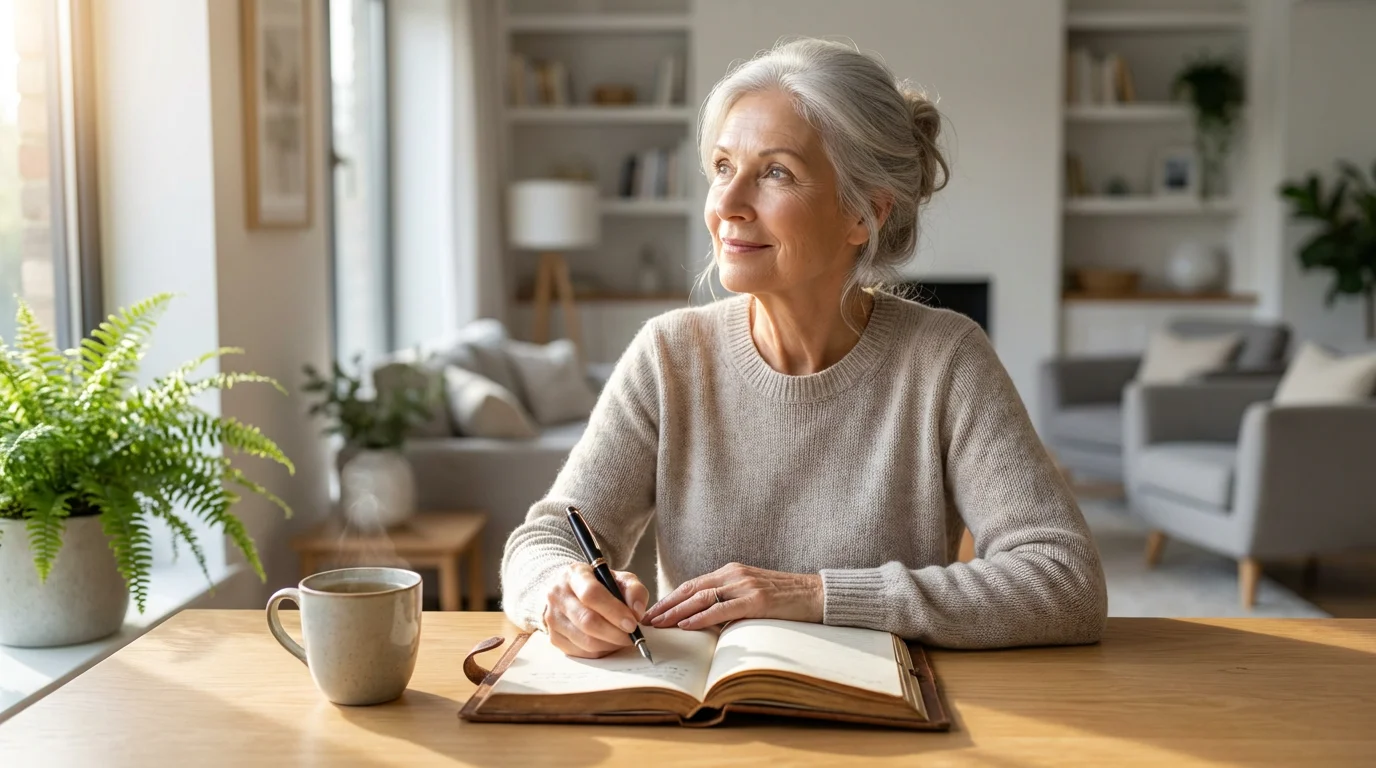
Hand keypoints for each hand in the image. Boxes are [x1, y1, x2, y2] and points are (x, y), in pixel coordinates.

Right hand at [543, 563, 650, 658]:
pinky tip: (609, 642)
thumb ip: (634, 590)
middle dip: (615, 633)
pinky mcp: (553, 637)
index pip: (591, 594)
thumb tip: (637, 612)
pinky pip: (581, 652)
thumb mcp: (618, 578)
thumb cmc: (598, 585)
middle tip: (632, 637)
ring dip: (610, 644)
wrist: (570, 591)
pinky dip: (600, 651)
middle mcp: (558, 595)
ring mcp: (552, 617)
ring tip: (622, 639)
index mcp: (574, 574)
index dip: (614, 611)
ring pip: (584, 641)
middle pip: (587, 621)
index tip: (632, 623)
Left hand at [642, 562, 822, 630]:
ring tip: (658, 623)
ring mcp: (745, 585)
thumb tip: (703, 620)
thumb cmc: (784, 599)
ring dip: (676, 612)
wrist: (815, 594)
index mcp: (731, 572)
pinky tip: (686, 625)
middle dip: (666, 605)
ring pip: (702, 598)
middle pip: (691, 589)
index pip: (692, 585)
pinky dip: (701, 617)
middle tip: (646, 619)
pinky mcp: (756, 599)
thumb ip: (728, 601)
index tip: (652, 611)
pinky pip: (722, 608)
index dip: (670, 598)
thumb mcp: (751, 593)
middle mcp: (734, 574)